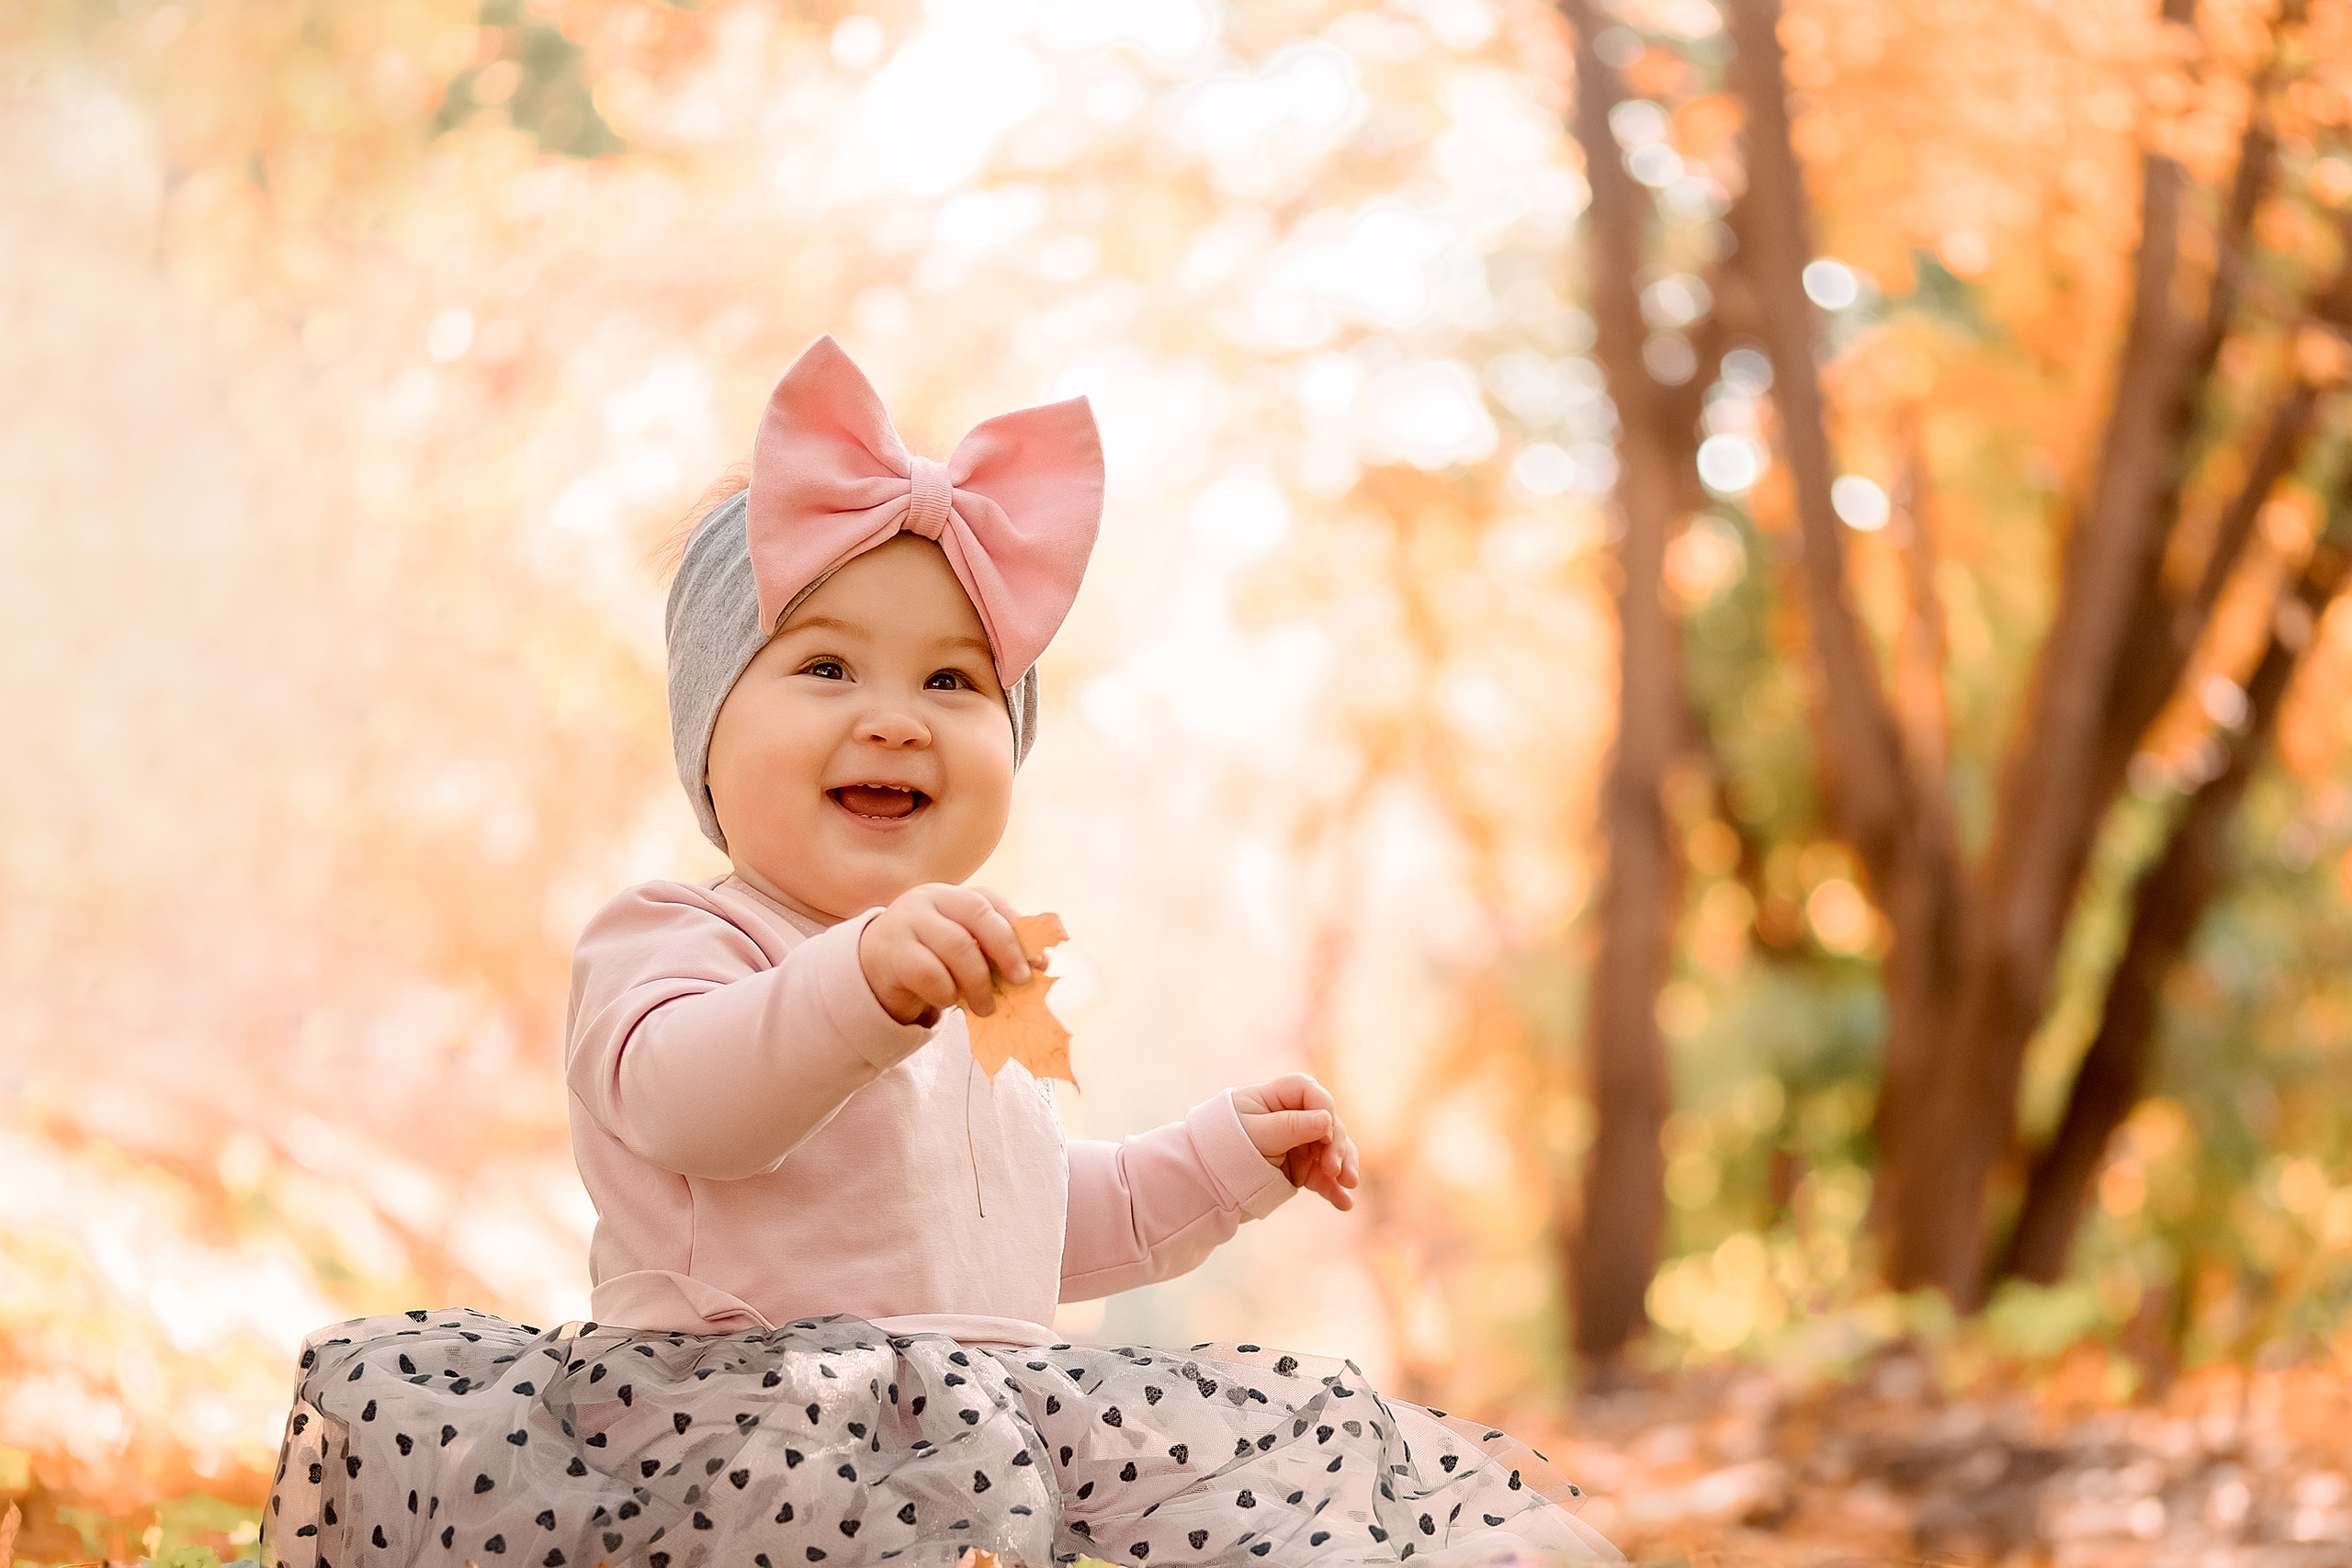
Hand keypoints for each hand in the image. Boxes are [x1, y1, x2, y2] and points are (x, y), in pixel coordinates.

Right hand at [858, 883, 1032, 1026]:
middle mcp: (931, 899)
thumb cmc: (930, 960)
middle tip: (1021, 981)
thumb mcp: (964, 950)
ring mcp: (908, 921)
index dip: (1020, 930)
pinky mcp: (892, 952)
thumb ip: (995, 951)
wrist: (873, 970)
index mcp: (954, 895)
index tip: (1040, 962)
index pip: (992, 902)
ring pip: (957, 945)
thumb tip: (1040, 965)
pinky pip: (929, 973)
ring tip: (985, 1007)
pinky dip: (946, 992)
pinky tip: (947, 1001)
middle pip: (978, 913)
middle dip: (1006, 949)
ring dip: (978, 982)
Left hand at [1233, 1073, 1359, 1210]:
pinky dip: (1334, 1188)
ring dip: (1344, 1165)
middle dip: (1336, 1145)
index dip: (1324, 1108)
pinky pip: (1324, 1175)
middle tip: (1333, 1168)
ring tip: (1349, 1184)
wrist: (1208, 1180)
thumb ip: (1291, 1126)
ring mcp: (1300, 1143)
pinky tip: (1345, 1202)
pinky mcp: (1302, 1167)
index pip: (1309, 1092)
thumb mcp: (1257, 1134)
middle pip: (1327, 1122)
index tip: (1324, 1133)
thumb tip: (1326, 1119)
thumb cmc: (1226, 1146)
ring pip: (1333, 1149)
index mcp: (1276, 1097)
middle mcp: (1292, 1117)